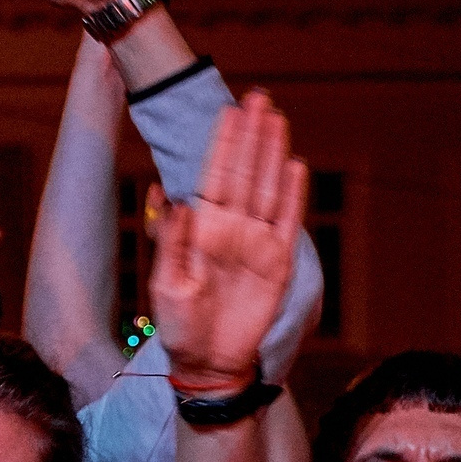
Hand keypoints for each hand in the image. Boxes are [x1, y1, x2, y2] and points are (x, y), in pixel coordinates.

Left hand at [146, 92, 310, 392]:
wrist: (207, 363)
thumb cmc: (179, 326)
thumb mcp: (165, 284)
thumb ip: (171, 241)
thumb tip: (171, 197)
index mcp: (201, 228)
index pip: (214, 175)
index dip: (223, 144)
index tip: (230, 112)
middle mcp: (230, 228)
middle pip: (245, 172)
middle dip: (251, 136)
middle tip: (259, 98)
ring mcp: (256, 243)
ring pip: (268, 188)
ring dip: (272, 154)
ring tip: (277, 120)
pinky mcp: (277, 263)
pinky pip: (287, 222)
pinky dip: (293, 196)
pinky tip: (295, 166)